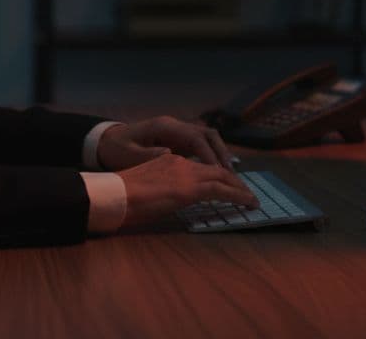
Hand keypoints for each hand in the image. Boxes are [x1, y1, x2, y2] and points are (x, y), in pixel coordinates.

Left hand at [96, 115, 236, 170]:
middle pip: (207, 135)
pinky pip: (200, 146)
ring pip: (207, 139)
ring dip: (219, 155)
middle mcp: (175, 126)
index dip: (210, 156)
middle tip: (233, 175)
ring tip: (230, 176)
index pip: (195, 139)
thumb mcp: (128, 154)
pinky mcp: (177, 141)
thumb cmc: (116, 148)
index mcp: (165, 127)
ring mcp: (177, 132)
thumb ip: (149, 155)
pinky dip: (211, 157)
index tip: (221, 174)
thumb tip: (170, 154)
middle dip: (222, 154)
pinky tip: (217, 174)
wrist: (106, 141)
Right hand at [117, 153, 257, 228]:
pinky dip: (238, 196)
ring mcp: (186, 173)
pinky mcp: (191, 188)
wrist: (114, 194)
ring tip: (251, 200)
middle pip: (215, 169)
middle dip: (233, 181)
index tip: (224, 186)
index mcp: (167, 160)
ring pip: (222, 177)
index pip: (199, 167)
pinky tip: (248, 204)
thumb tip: (168, 198)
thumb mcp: (144, 187)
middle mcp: (180, 162)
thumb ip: (159, 188)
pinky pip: (222, 190)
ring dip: (239, 189)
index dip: (214, 176)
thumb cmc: (120, 196)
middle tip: (245, 192)